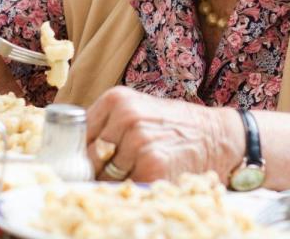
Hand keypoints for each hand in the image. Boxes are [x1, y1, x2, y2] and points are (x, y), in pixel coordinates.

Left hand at [86, 87, 239, 182]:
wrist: (217, 136)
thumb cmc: (173, 125)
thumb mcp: (137, 110)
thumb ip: (106, 125)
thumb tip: (72, 152)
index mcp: (117, 100)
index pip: (77, 134)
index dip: (77, 152)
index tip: (79, 163)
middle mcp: (126, 117)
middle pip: (88, 157)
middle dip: (95, 170)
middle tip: (113, 171)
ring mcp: (139, 142)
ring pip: (105, 175)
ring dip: (115, 181)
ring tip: (136, 171)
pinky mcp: (152, 166)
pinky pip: (124, 188)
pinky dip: (132, 189)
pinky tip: (148, 178)